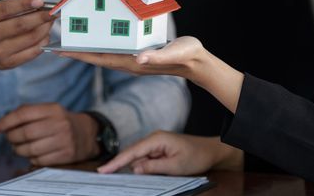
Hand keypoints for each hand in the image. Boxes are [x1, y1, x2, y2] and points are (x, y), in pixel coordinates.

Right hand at [0, 0, 56, 94]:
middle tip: (55, 10)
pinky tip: (45, 32)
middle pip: (20, 26)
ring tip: (51, 18)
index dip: (24, 4)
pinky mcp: (8, 63)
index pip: (5, 10)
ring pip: (29, 39)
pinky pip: (31, 53)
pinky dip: (42, 41)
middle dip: (41, 17)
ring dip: (45, 28)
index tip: (40, 0)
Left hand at [0, 103, 100, 165]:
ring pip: (30, 149)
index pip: (24, 113)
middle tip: (9, 139)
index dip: (6, 121)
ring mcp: (64, 140)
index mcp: (53, 109)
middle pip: (25, 133)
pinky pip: (39, 160)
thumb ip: (25, 114)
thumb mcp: (47, 111)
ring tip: (19, 147)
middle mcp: (60, 123)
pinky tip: (32, 154)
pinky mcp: (66, 154)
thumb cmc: (58, 121)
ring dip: (19, 150)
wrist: (85, 133)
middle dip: (11, 138)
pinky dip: (31, 159)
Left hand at [59, 36, 243, 112]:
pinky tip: (97, 38)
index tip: (59, 50)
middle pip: (96, 57)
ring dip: (87, 48)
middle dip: (77, 51)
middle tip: (56, 43)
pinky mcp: (138, 54)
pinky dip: (102, 43)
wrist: (197, 62)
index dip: (78, 54)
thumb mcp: (172, 53)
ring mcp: (133, 59)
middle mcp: (129, 62)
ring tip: (72, 40)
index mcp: (132, 62)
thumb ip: (156, 57)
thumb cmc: (186, 56)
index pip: (99, 58)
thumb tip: (139, 59)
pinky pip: (114, 48)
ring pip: (104, 53)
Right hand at [98, 131, 242, 175]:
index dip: (116, 161)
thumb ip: (154, 167)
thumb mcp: (176, 165)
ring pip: (138, 159)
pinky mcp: (158, 151)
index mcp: (156, 139)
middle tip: (104, 175)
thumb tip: (134, 169)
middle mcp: (153, 139)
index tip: (103, 170)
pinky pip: (145, 160)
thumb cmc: (196, 156)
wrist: (211, 151)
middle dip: (119, 165)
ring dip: (134, 168)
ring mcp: (155, 145)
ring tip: (122, 175)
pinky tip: (138, 175)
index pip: (132, 152)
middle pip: (131, 154)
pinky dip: (141, 168)